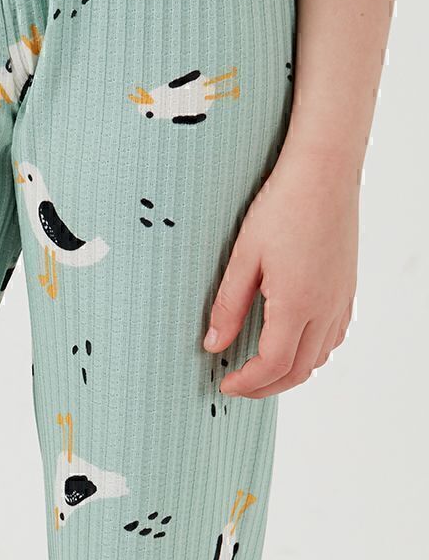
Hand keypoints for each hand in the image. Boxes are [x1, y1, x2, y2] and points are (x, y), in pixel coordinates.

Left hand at [203, 148, 357, 398]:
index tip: (224, 384)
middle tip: (237, 385)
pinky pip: (333, 336)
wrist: (324, 173)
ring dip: (289, 371)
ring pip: (319, 357)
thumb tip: (213, 345)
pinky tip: (291, 341)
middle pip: (299, 370)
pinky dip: (311, 352)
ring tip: (260, 368)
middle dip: (266, 386)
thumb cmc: (283, 206)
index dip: (247, 383)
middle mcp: (325, 308)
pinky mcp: (347, 288)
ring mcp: (340, 299)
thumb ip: (228, 306)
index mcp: (297, 304)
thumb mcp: (243, 257)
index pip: (272, 365)